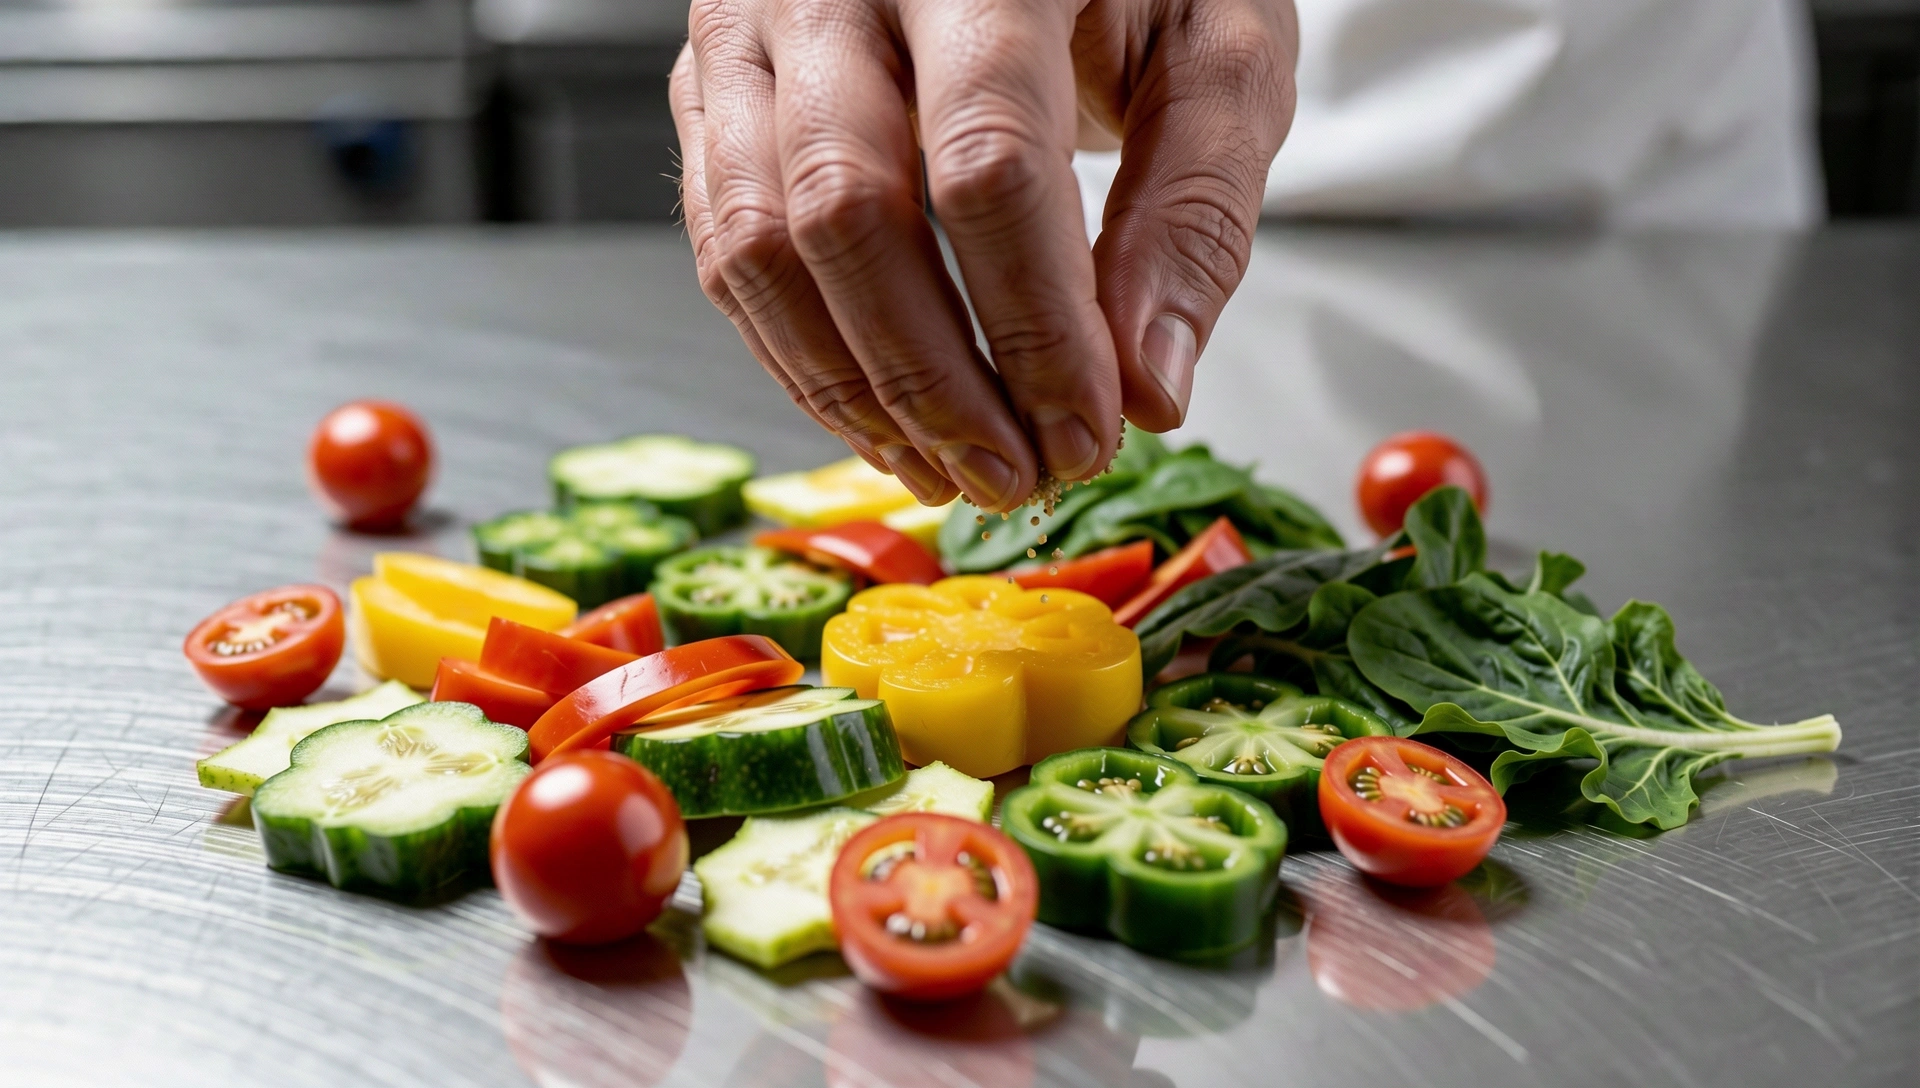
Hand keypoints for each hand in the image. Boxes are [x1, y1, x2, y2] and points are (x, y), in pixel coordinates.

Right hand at [672, 0, 1297, 510]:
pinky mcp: (712, 79)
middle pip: (849, 212)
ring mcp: (751, 23)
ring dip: (854, 389)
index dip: (1036, 329)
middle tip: (1017, 478)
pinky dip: (799, 352)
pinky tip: (883, 417)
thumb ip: (1196, 210)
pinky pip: (721, 241)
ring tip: (950, 468)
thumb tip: (1147, 391)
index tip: (1090, 434)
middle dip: (936, 382)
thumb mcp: (1220, 51)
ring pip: (758, 242)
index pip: (988, 165)